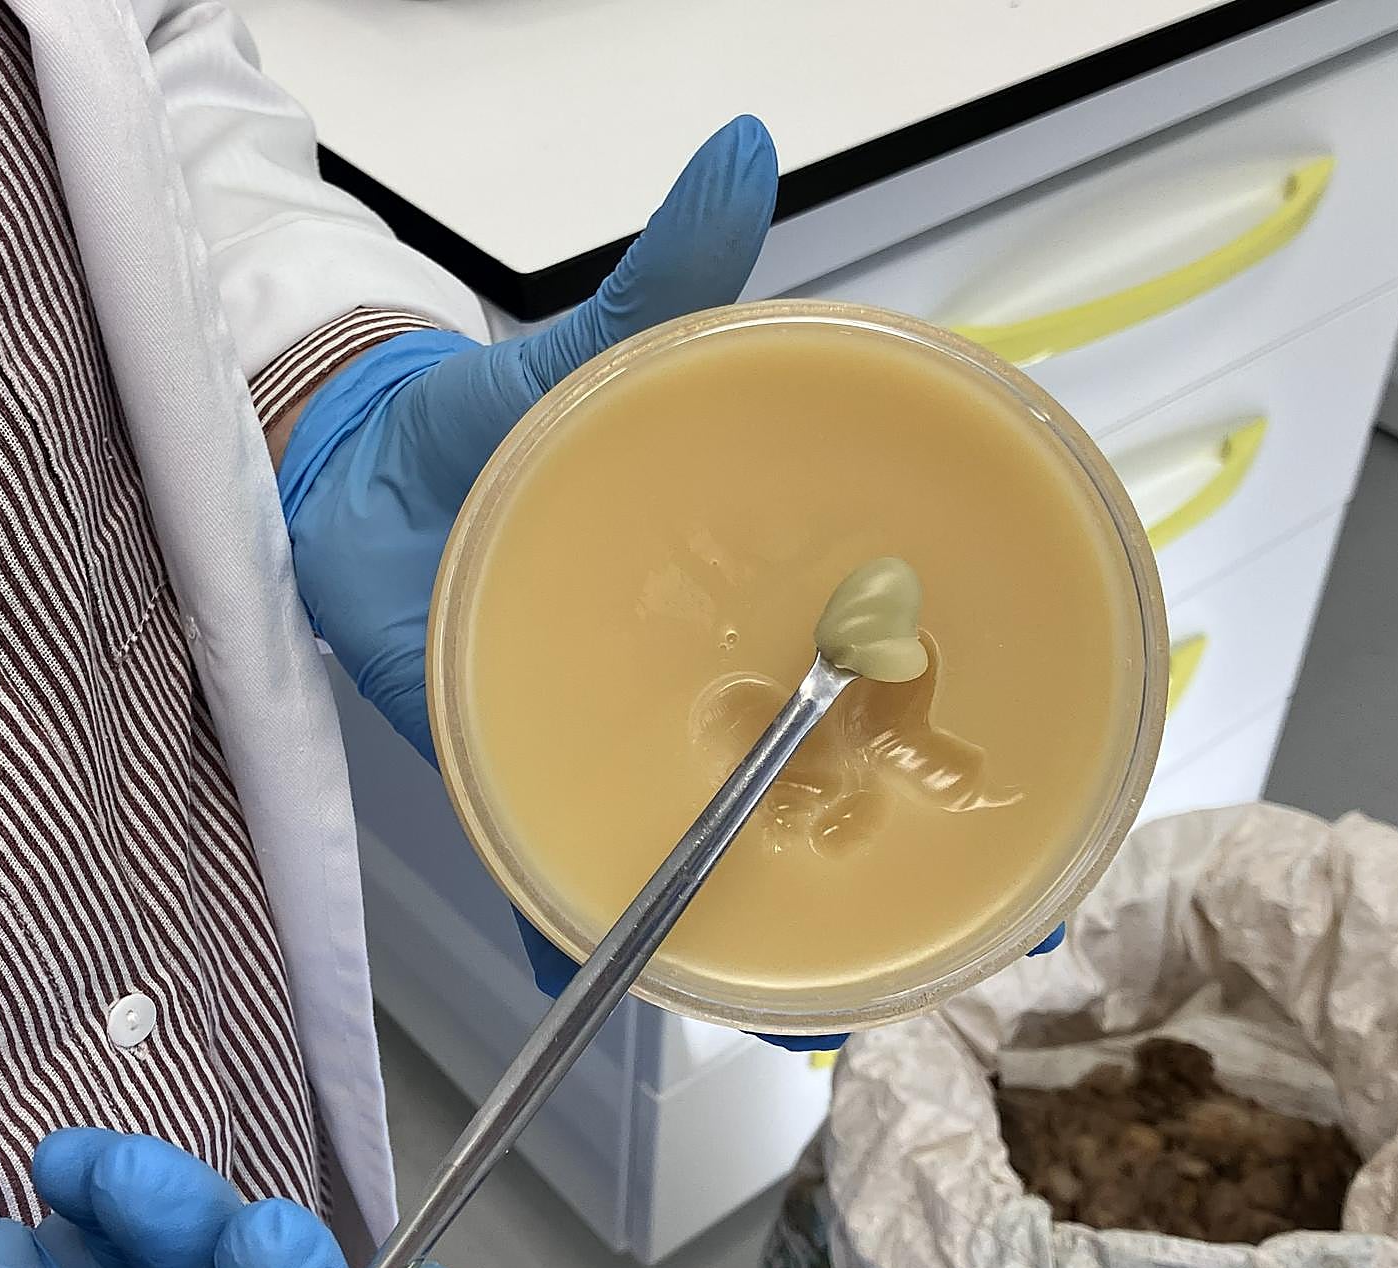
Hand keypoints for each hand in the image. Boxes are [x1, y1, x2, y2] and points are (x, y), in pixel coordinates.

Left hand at [280, 116, 1065, 1050]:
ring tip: (821, 988)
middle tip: (973, 923)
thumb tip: (744, 149)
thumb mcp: (593, 354)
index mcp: (742, 593)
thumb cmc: (493, 422)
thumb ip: (668, 273)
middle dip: (893, 859)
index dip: (963, 732)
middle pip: (820, 784)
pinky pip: (567, 871)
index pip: (880, 668)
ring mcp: (615, 735)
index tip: (1046, 792)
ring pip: (712, 849)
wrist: (350, 479)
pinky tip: (628, 982)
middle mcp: (699, 679)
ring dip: (764, 922)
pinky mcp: (519, 771)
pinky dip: (593, 930)